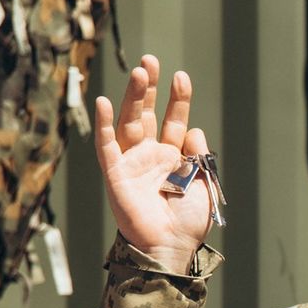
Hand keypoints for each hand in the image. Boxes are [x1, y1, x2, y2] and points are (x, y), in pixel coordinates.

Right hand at [95, 55, 213, 270]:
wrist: (172, 247)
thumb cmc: (188, 222)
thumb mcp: (203, 181)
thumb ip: (199, 154)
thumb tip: (195, 129)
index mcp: (173, 158)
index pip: (174, 121)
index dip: (178, 99)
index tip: (181, 76)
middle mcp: (150, 155)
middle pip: (146, 114)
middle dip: (149, 88)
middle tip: (151, 60)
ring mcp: (131, 162)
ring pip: (129, 122)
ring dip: (132, 97)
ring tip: (140, 71)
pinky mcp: (115, 174)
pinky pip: (107, 145)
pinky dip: (104, 124)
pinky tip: (104, 101)